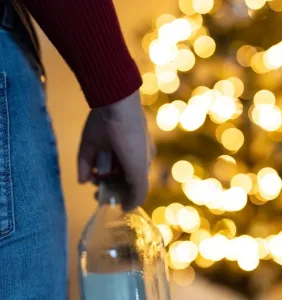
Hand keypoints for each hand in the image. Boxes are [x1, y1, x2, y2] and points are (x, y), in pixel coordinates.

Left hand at [78, 91, 152, 209]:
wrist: (116, 109)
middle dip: (107, 188)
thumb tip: (126, 209)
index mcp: (139, 159)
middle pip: (114, 178)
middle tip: (99, 195)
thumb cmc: (133, 141)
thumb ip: (137, 192)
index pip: (130, 182)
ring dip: (98, 179)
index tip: (114, 202)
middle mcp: (122, 155)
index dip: (122, 193)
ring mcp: (106, 150)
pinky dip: (85, 171)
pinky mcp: (90, 144)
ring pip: (100, 172)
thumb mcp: (139, 169)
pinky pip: (86, 162)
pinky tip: (89, 176)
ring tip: (96, 180)